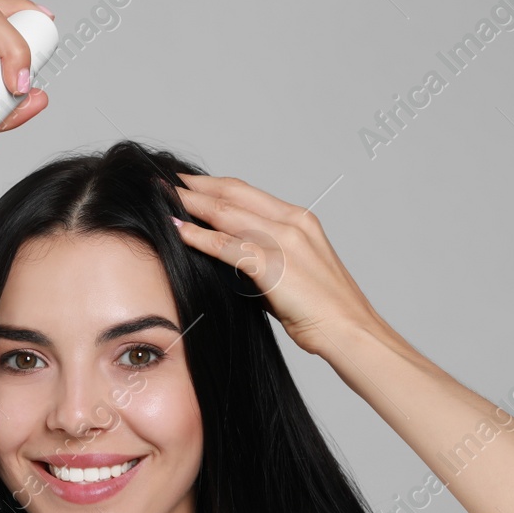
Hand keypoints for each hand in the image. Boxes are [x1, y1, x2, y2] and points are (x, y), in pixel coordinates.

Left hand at [170, 174, 386, 356]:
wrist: (351, 331)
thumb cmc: (324, 312)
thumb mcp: (293, 273)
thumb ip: (266, 259)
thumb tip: (234, 259)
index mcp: (300, 220)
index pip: (247, 192)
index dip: (214, 185)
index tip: (189, 183)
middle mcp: (293, 222)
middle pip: (233, 194)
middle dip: (196, 186)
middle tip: (165, 181)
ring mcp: (284, 241)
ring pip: (226, 213)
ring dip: (190, 205)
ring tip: (162, 199)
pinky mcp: (274, 264)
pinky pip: (227, 245)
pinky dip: (199, 236)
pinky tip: (178, 231)